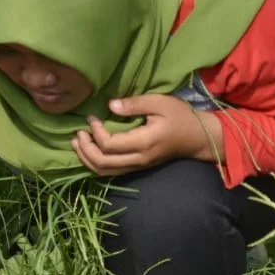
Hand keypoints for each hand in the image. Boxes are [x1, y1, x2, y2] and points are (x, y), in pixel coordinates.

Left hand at [71, 93, 223, 176]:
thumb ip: (135, 104)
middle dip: (85, 149)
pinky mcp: (136, 167)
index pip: (110, 145)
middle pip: (102, 163)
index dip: (95, 133)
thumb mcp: (160, 102)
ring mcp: (137, 166)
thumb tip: (110, 106)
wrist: (197, 138)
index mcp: (144, 143)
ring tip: (77, 143)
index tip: (91, 118)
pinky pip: (110, 172)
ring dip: (87, 159)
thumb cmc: (180, 117)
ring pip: (104, 171)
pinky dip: (95, 164)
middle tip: (78, 132)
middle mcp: (138, 159)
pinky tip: (89, 151)